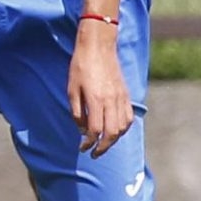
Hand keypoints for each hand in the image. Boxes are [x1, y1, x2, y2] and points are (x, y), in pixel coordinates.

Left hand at [68, 21, 133, 156]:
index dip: (89, 142)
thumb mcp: (72, 89)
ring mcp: (121, 98)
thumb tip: (82, 130)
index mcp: (96, 100)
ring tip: (103, 144)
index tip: (83, 147)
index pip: (95, 130)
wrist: (98, 47)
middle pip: (111, 133)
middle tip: (94, 153)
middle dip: (103, 147)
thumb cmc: (80, 67)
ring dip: (113, 140)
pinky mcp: (126, 94)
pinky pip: (128, 117)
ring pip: (122, 127)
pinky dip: (123, 128)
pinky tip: (115, 131)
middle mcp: (111, 101)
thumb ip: (77, 111)